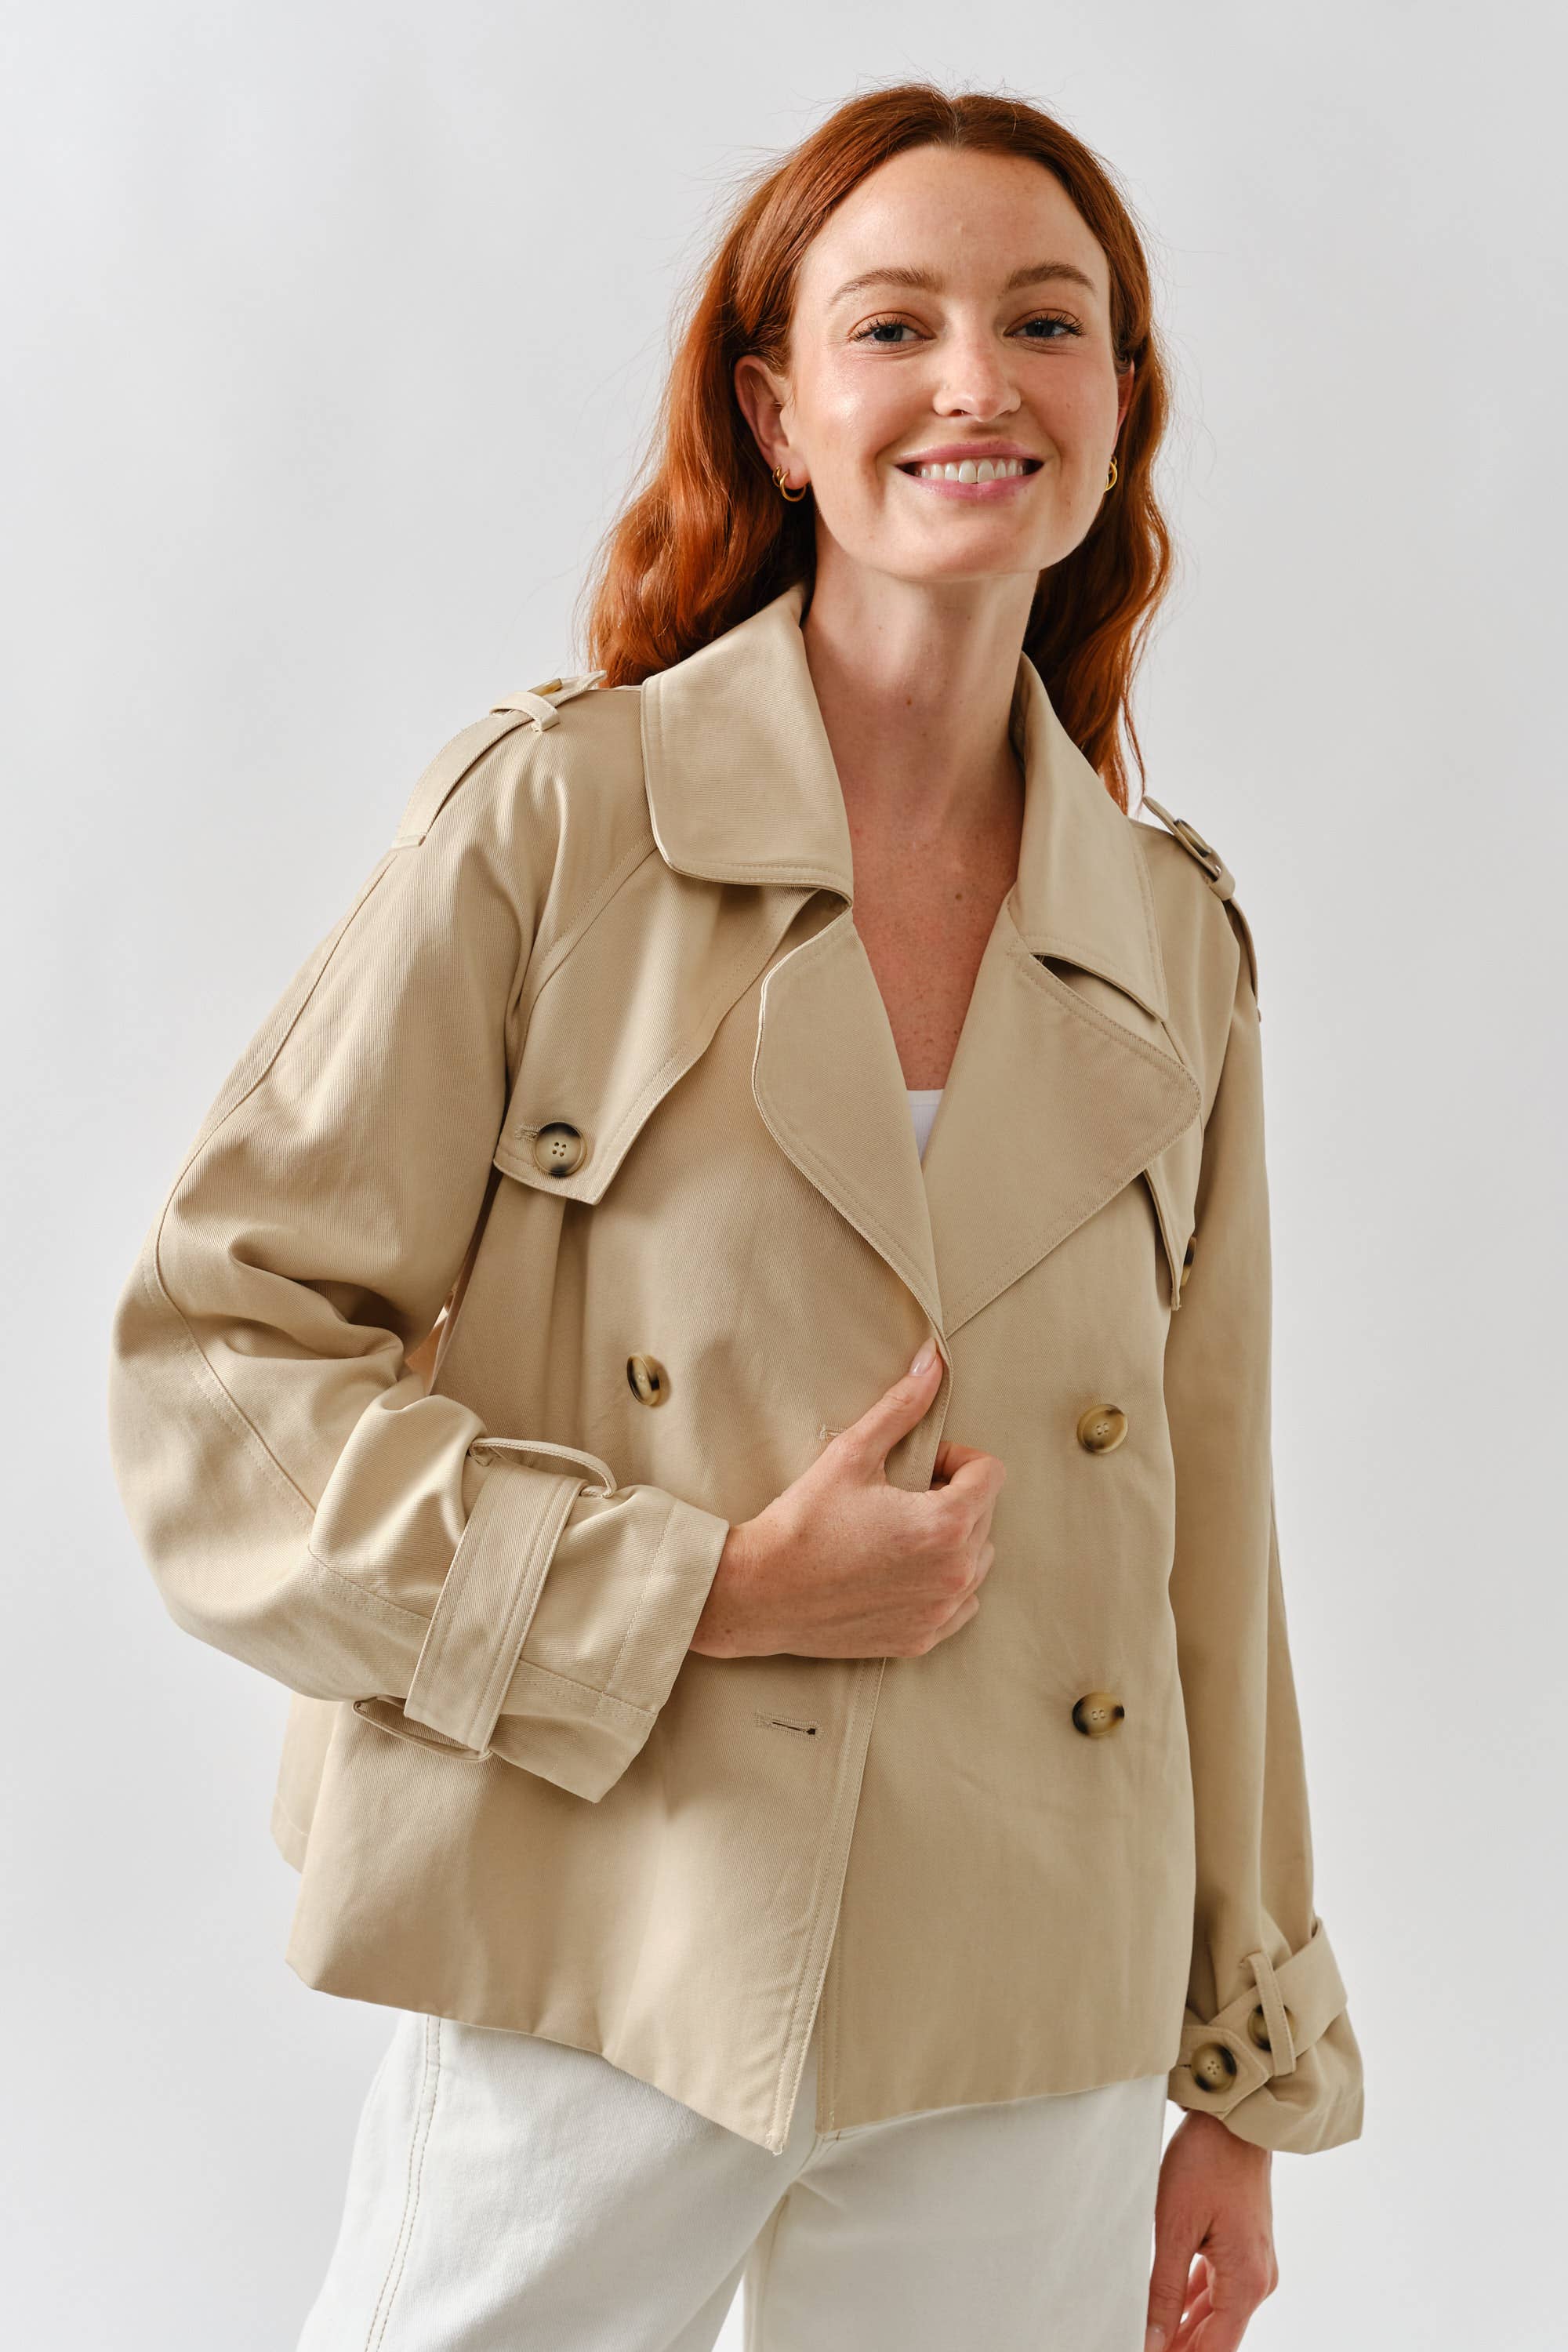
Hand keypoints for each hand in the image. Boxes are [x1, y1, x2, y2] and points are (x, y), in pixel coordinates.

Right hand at [688, 1340, 1003, 1659]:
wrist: (760, 1592)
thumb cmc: (803, 1522)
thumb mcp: (852, 1454)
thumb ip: (902, 1407)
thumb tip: (932, 1361)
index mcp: (946, 1524)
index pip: (990, 1473)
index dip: (954, 1459)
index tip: (918, 1467)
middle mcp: (955, 1572)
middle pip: (985, 1514)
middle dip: (951, 1497)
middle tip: (897, 1496)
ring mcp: (941, 1611)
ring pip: (977, 1559)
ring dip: (951, 1540)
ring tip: (897, 1533)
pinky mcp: (923, 1638)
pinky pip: (961, 1602)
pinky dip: (941, 1582)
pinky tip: (898, 1570)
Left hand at [1143, 2111, 1277, 2349]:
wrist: (1234, 2119)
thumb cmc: (1205, 2163)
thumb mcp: (1174, 2228)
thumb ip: (1163, 2290)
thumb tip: (1153, 2340)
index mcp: (1245, 2283)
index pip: (1213, 2350)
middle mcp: (1258, 2280)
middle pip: (1216, 2336)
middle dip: (1180, 2348)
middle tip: (1142, 2347)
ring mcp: (1254, 2263)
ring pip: (1216, 2313)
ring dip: (1185, 2329)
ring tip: (1149, 2338)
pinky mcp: (1244, 2247)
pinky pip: (1218, 2287)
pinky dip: (1194, 2302)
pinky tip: (1169, 2312)